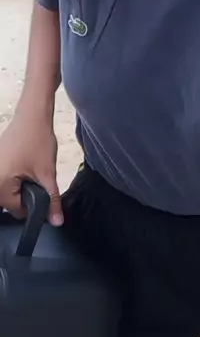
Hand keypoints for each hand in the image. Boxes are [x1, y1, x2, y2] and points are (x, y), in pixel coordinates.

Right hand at [0, 110, 62, 225]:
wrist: (32, 114)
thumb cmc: (38, 141)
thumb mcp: (47, 173)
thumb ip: (51, 200)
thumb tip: (57, 222)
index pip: (16, 210)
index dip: (34, 205)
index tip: (43, 192)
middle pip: (9, 200)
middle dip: (25, 194)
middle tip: (37, 177)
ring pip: (7, 188)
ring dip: (20, 184)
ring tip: (31, 168)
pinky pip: (4, 177)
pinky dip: (15, 175)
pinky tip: (25, 162)